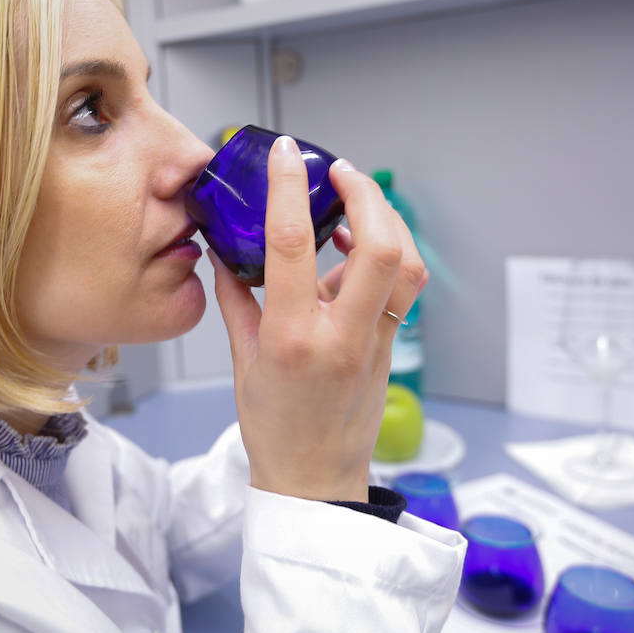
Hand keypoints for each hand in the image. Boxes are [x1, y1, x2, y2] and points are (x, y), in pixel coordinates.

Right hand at [210, 135, 426, 501]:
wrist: (315, 480)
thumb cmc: (275, 427)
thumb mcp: (243, 360)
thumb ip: (236, 299)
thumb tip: (227, 252)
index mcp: (293, 337)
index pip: (293, 244)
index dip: (289, 188)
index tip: (287, 152)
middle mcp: (342, 335)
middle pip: (380, 246)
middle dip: (366, 193)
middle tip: (341, 170)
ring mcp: (375, 341)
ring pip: (406, 265)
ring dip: (387, 220)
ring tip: (354, 203)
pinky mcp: (391, 344)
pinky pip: (402, 287)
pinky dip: (388, 254)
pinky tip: (356, 248)